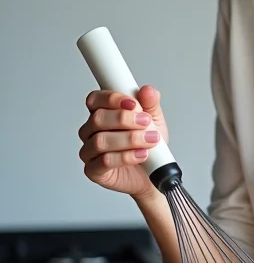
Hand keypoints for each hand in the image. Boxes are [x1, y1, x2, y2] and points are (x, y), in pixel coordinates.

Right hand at [78, 85, 168, 199]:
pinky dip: (126, 157)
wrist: (153, 173)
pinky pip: (104, 162)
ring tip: (150, 140)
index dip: (112, 99)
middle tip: (146, 122)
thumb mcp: (155, 120)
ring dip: (129, 139)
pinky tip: (141, 154)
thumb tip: (147, 90)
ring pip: (101, 141)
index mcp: (103, 113)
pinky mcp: (94, 171)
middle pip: (97, 119)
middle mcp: (92, 131)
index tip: (134, 103)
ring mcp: (90, 151)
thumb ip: (150, 104)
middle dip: (125, 119)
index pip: (95, 99)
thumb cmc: (149, 145)